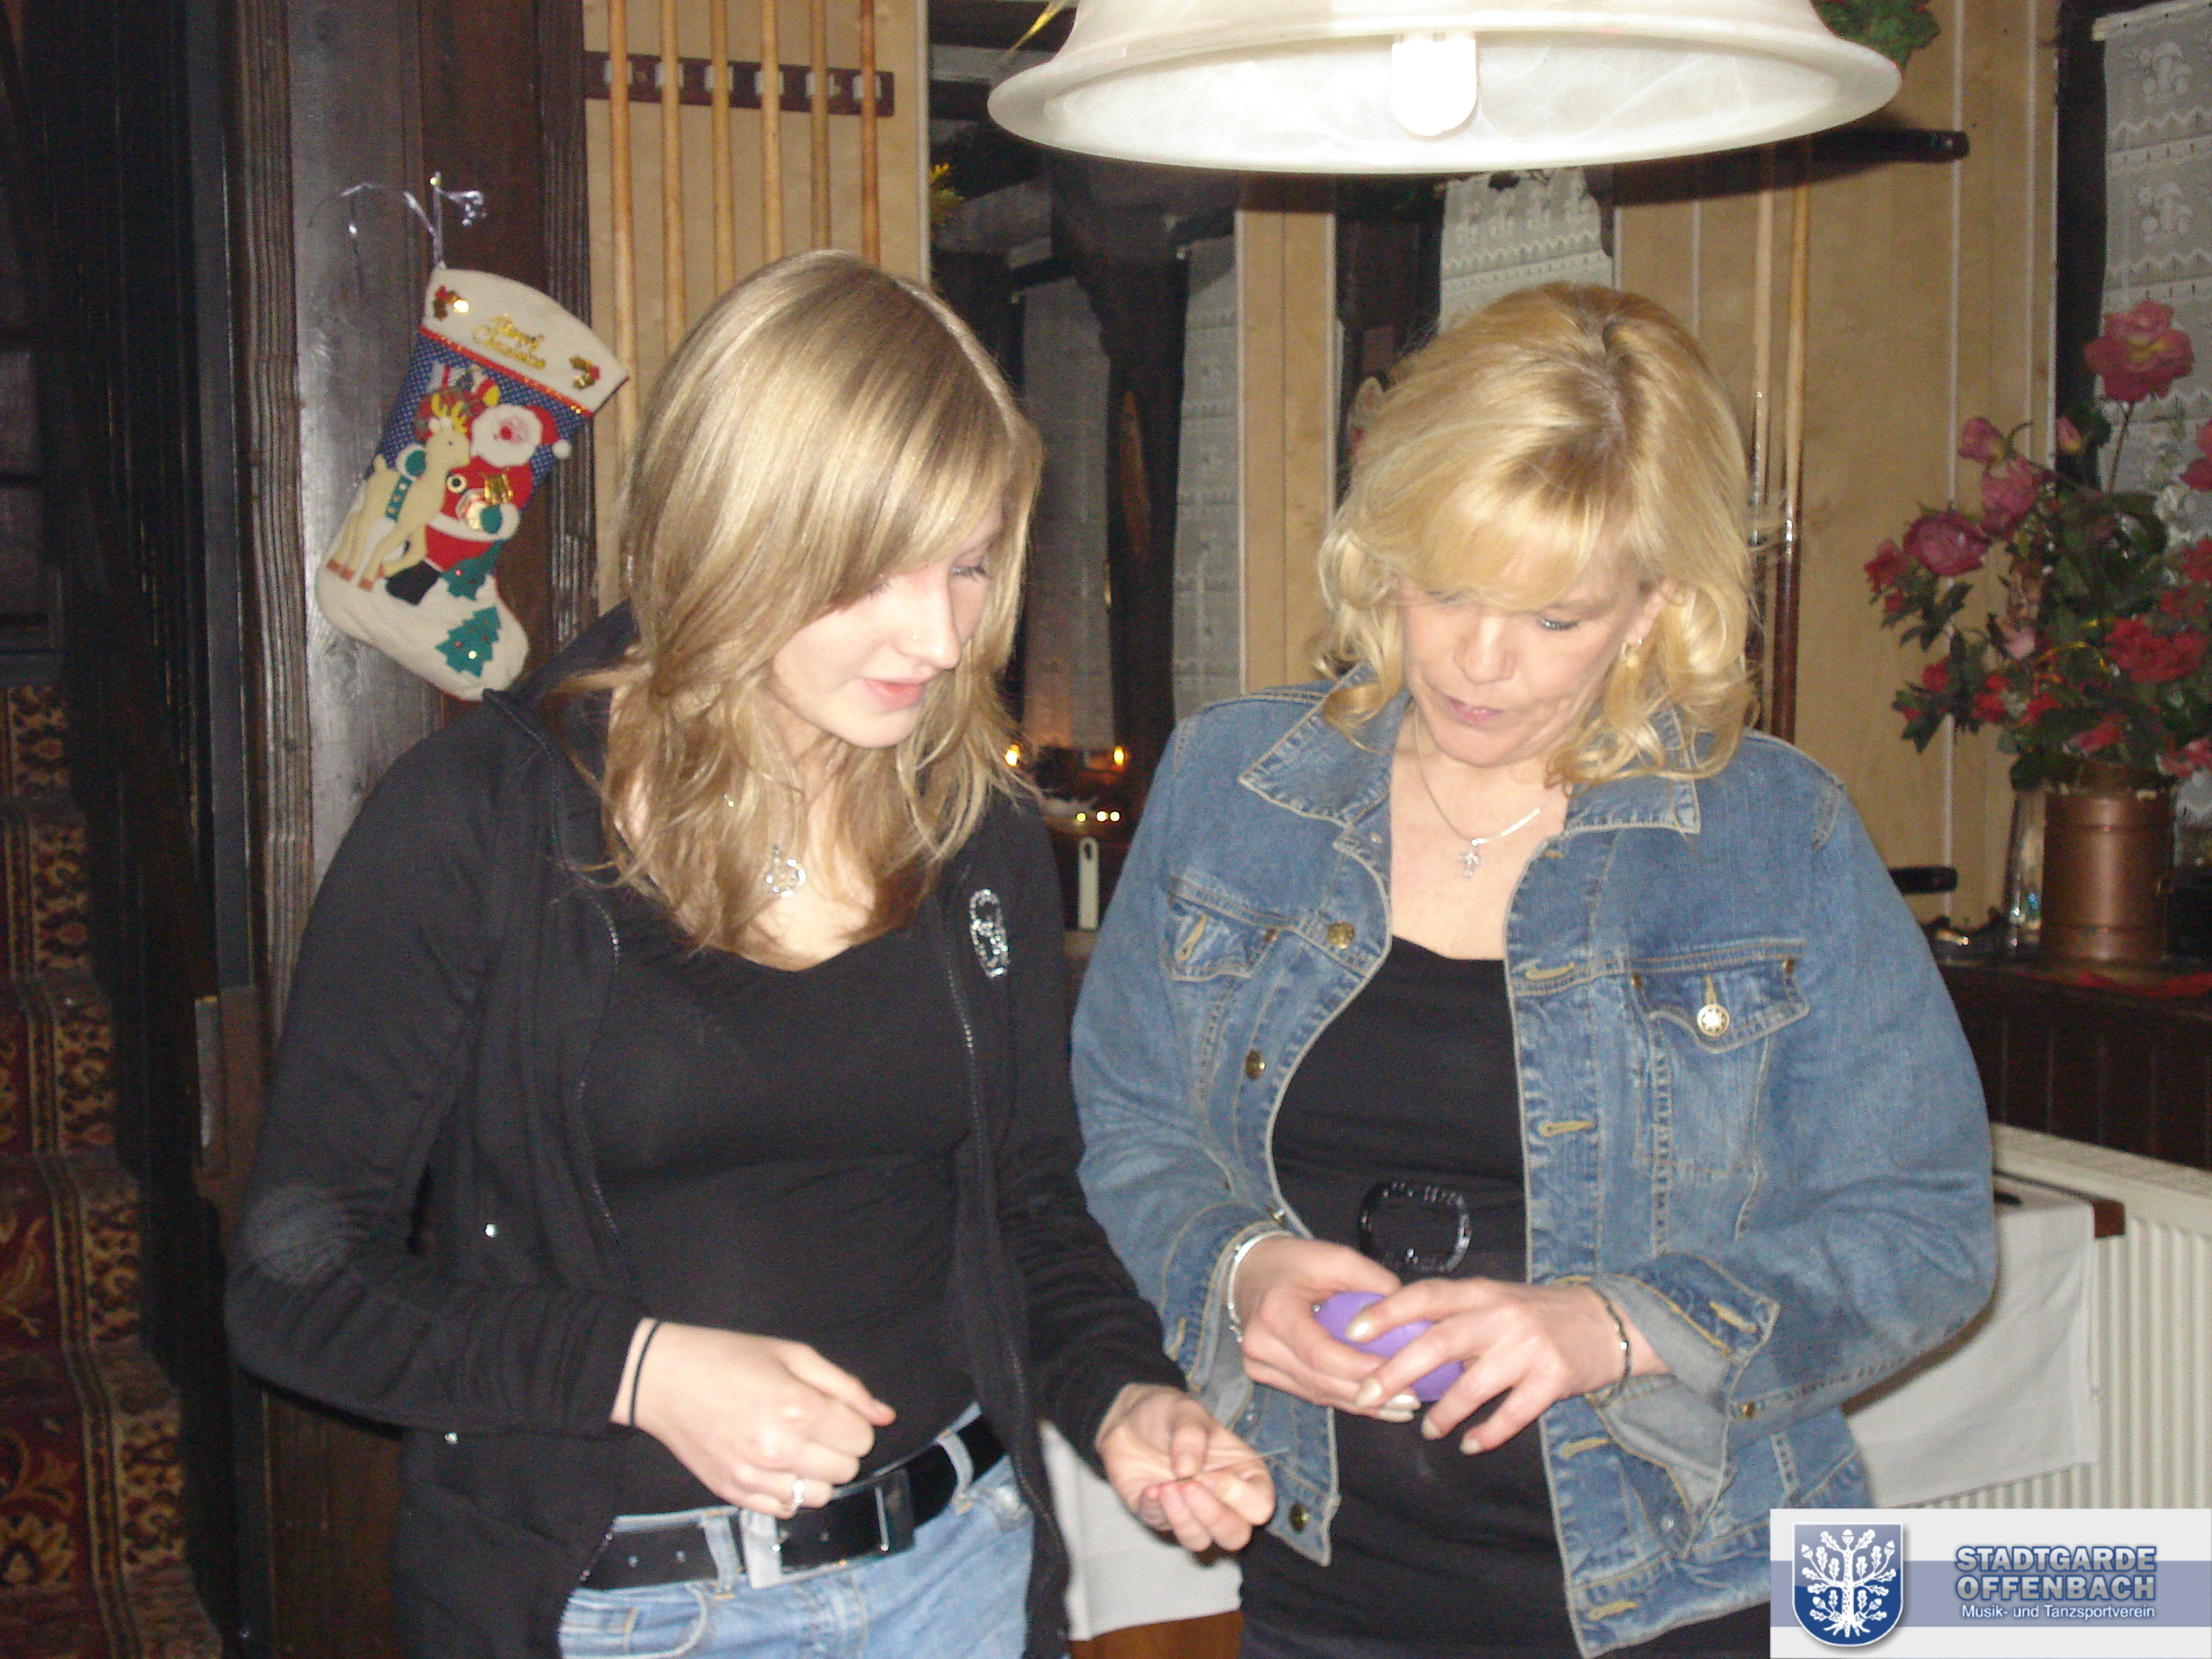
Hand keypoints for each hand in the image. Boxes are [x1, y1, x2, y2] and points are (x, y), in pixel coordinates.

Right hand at [620, 1320, 896, 1514]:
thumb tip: (885, 1416)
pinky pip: (785, 1509)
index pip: (860, 1439)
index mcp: (797, 1409)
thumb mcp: (793, 1354)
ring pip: (820, 1497)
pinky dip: (789, 1491)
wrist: (661, 1378)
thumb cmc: (729, 1357)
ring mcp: (753, 1477)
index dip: (854, 1423)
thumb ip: (845, 1387)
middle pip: (846, 1470)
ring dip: (818, 1473)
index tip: (833, 1410)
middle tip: (814, 1425)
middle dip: (840, 1448)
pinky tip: (774, 1464)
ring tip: (795, 1446)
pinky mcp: (732, 1494)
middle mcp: (778, 1450)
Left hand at [1093, 1383, 1275, 1551]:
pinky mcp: (1159, 1516)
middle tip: (1188, 1486)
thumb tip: (1187, 1471)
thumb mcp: (1186, 1410)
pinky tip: (1149, 1488)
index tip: (1209, 1475)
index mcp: (1243, 1474)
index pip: (1260, 1506)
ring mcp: (1190, 1513)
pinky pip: (1161, 1528)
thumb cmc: (1169, 1415)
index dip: (1238, 1497)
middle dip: (1213, 1518)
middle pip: (1235, 1536)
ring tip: (1166, 1487)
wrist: (1130, 1420)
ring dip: (1183, 1519)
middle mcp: (1221, 1501)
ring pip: (1200, 1542)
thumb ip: (1191, 1434)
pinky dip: (1156, 1510)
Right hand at [1230, 1235, 1402, 1411]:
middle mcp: (1260, 1344)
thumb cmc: (1295, 1262)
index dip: (1361, 1370)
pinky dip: (1343, 1399)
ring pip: (1317, 1394)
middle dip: (1369, 1394)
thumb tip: (1409, 1315)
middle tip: (1412, 1399)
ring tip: (1401, 1406)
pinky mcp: (1261, 1373)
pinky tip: (1375, 1403)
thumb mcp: (1336, 1257)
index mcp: (1276, 1312)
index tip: (1402, 1375)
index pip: (1321, 1354)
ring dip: (1361, 1404)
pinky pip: (1309, 1392)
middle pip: (1320, 1382)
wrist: (1250, 1269)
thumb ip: (1373, 1281)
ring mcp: (1257, 1363)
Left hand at [1342, 1280, 1665, 1451]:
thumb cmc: (1538, 1314)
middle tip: (1365, 1395)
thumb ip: (1455, 1316)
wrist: (1609, 1323)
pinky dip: (1487, 1433)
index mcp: (1482, 1292)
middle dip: (1396, 1371)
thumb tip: (1397, 1340)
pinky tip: (1469, 1444)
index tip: (1352, 1331)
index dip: (1387, 1311)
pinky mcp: (1553, 1379)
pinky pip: (1512, 1414)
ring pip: (1472, 1385)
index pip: (1426, 1295)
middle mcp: (1502, 1316)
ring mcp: (1529, 1348)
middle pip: (1438, 1343)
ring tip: (1427, 1429)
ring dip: (1443, 1412)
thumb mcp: (1497, 1300)